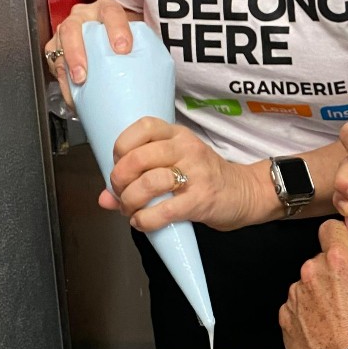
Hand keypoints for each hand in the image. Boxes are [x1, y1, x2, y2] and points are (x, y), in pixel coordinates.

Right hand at [43, 0, 138, 106]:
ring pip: (60, 44)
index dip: (116, 29)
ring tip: (78, 83)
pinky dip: (62, 79)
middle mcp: (83, 17)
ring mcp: (67, 30)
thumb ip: (143, 47)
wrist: (109, 43)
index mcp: (106, 9)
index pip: (111, 13)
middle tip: (85, 73)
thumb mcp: (135, 40)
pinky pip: (54, 62)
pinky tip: (71, 92)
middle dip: (78, 51)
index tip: (123, 49)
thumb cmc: (125, 42)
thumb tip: (156, 68)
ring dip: (67, 65)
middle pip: (74, 28)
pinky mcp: (55, 48)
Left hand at [100, 117, 260, 232]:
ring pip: (149, 183)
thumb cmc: (204, 177)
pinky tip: (142, 221)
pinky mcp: (201, 200)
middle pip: (139, 157)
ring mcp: (196, 174)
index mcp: (178, 135)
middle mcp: (186, 149)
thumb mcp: (175, 165)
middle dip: (119, 180)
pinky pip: (163, 210)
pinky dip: (145, 220)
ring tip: (131, 209)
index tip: (118, 162)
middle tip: (120, 192)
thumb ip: (138, 177)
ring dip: (130, 201)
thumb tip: (104, 198)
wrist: (243, 192)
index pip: (143, 127)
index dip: (121, 146)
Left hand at [279, 220, 347, 348]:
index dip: (340, 238)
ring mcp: (297, 296)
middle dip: (334, 270)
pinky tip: (327, 327)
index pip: (330, 228)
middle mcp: (313, 271)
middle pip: (321, 259)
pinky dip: (308, 315)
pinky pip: (297, 308)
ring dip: (320, 294)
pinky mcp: (287, 319)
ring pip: (308, 284)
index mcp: (340, 257)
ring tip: (341, 315)